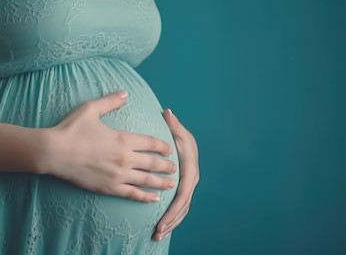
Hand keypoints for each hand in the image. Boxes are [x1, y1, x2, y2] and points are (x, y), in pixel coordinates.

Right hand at [43, 91, 176, 202]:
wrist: (53, 152)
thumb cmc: (70, 129)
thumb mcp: (90, 109)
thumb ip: (110, 101)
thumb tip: (125, 92)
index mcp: (123, 139)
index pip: (151, 143)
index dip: (163, 146)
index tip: (169, 148)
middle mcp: (124, 158)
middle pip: (153, 163)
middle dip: (166, 166)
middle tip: (175, 167)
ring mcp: (117, 175)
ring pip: (146, 180)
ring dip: (161, 182)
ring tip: (171, 184)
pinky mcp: (108, 188)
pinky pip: (132, 194)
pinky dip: (145, 197)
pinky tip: (153, 198)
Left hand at [153, 109, 199, 240]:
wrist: (182, 140)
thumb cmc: (177, 135)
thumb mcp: (176, 129)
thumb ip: (172, 124)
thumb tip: (167, 113)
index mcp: (189, 168)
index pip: (183, 192)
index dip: (173, 208)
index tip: (162, 219)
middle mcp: (190, 181)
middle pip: (182, 206)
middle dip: (170, 220)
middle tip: (157, 232)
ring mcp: (187, 187)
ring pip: (181, 210)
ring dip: (170, 223)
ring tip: (157, 235)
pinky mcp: (181, 190)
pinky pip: (177, 208)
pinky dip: (171, 219)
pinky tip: (161, 229)